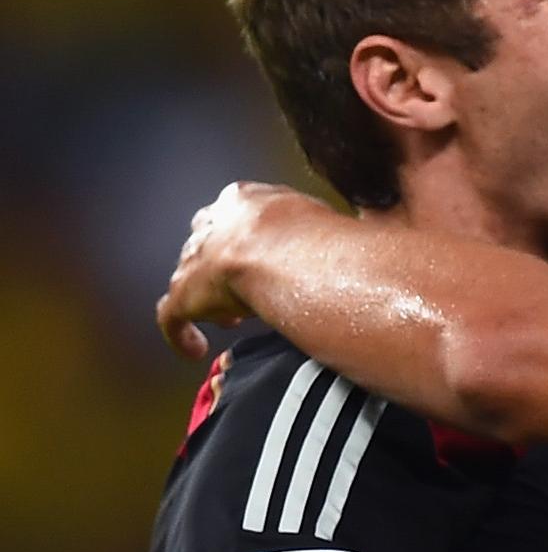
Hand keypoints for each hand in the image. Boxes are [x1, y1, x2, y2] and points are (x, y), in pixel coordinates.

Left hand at [159, 182, 325, 362]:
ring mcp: (193, 260)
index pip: (235, 219)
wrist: (281, 250)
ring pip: (189, 279)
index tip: (268, 264)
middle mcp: (211, 225)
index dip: (250, 243)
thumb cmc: (314, 236)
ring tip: (231, 321)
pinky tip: (195, 350)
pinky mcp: (184, 294)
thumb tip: (372, 245)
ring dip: (209, 300)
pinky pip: (171, 318)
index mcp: (242, 201)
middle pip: (206, 245)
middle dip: (222, 269)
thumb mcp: (325, 221)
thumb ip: (328, 233)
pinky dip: (181, 335)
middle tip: (247, 293)